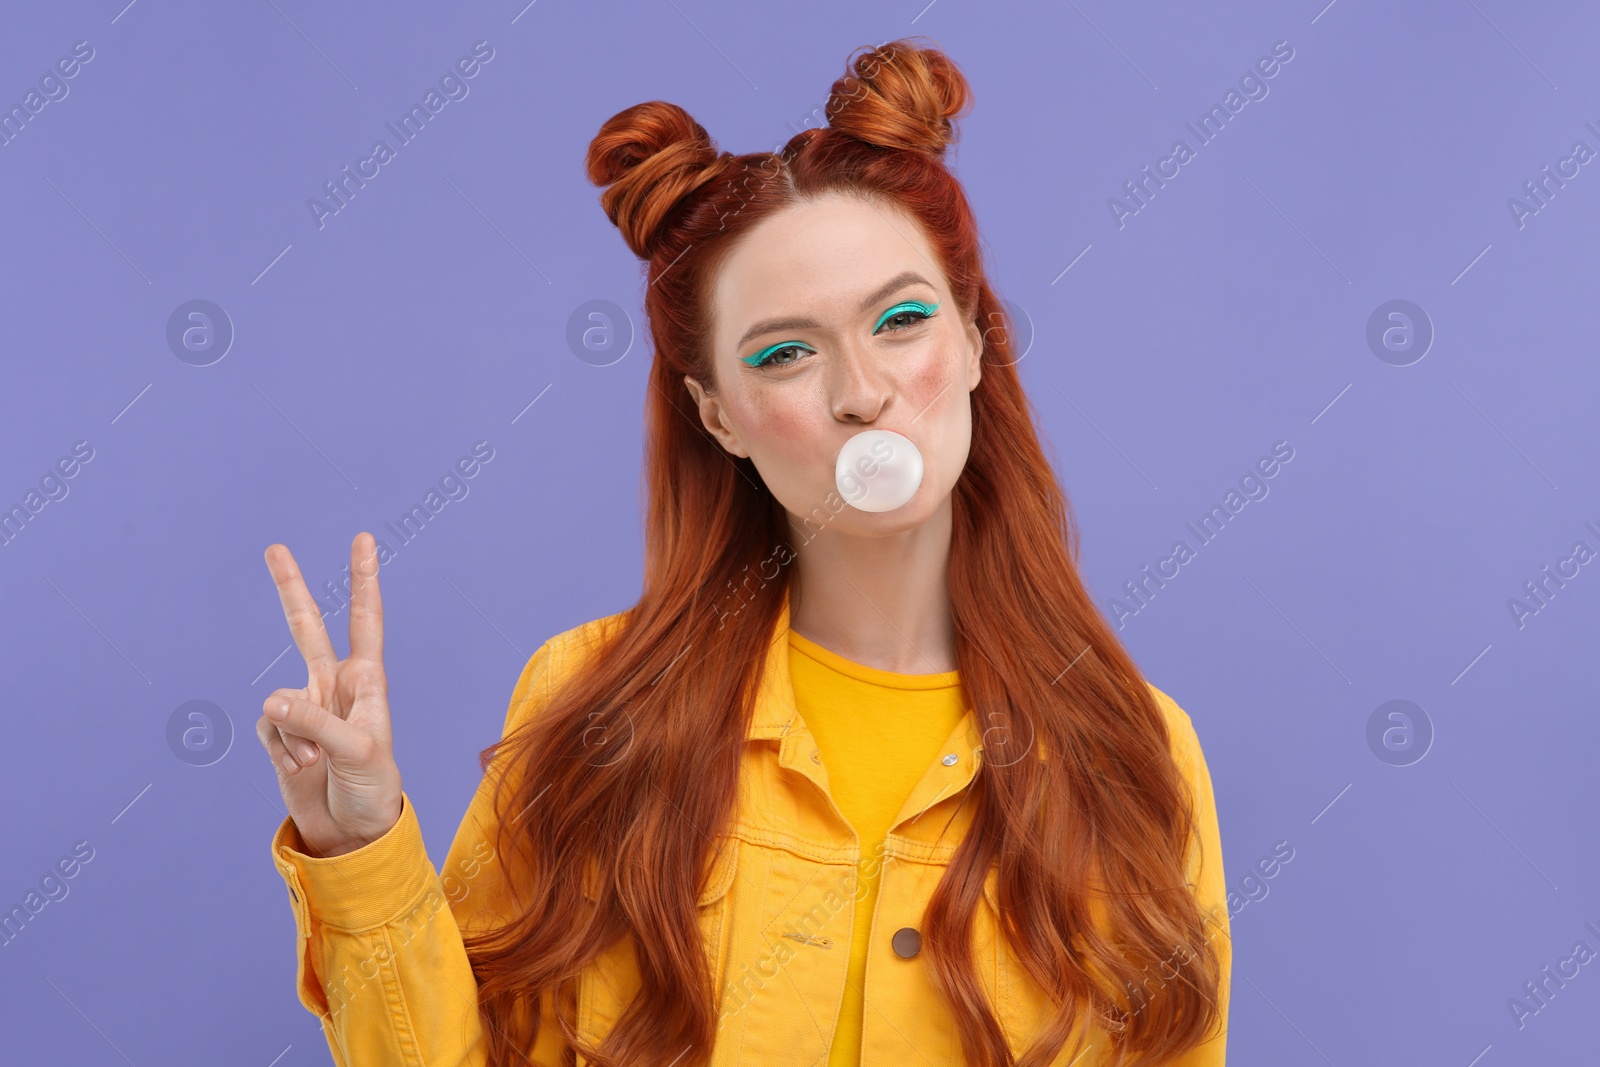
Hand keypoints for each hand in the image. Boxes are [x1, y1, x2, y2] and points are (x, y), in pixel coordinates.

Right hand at [256, 532, 402, 857]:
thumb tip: (270, 700)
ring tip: (318, 762)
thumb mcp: (356, 753)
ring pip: (278, 699)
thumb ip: (315, 723)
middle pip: (307, 628)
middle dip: (291, 589)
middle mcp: (335, 687)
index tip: (363, 541)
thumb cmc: (373, 789)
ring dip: (293, 733)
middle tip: (275, 548)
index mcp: (367, 681)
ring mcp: (305, 709)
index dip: (363, 581)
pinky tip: (300, 768)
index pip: (365, 621)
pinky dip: (280, 749)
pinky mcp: (280, 734)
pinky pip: (266, 728)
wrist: (352, 834)